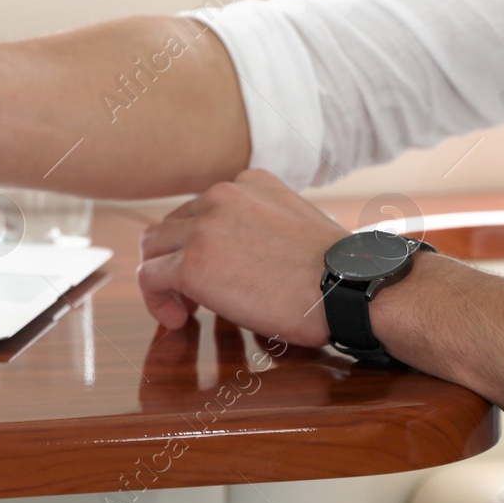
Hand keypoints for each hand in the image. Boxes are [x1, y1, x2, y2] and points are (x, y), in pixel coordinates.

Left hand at [137, 169, 344, 345]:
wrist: (353, 286)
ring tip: (185, 309)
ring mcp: (204, 227)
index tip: (212, 273)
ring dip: (162, 279)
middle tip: (193, 296)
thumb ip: (259, 224)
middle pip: (171, 226)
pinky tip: (178, 320)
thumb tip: (237, 252)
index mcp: (248, 182)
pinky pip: (150, 277)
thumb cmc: (336, 270)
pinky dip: (156, 300)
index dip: (197, 244)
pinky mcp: (193, 262)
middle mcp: (220, 194)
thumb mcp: (295, 223)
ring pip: (153, 248)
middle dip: (175, 260)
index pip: (199, 208)